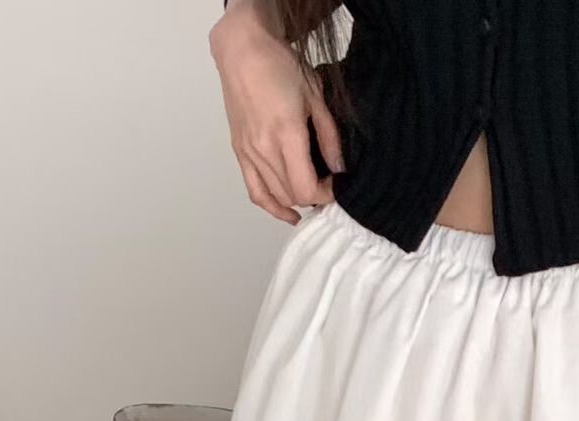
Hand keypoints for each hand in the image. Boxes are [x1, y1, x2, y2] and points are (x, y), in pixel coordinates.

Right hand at [210, 1, 344, 224]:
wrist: (242, 49)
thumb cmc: (280, 65)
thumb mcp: (315, 96)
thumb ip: (329, 137)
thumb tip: (338, 168)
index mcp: (286, 135)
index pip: (306, 189)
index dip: (326, 195)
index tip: (336, 185)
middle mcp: (264, 150)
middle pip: (292, 195)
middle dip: (314, 196)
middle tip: (327, 185)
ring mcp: (248, 153)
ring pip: (275, 196)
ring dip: (295, 201)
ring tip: (311, 195)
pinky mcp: (239, 152)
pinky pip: (254, 191)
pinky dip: (271, 206)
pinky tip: (287, 212)